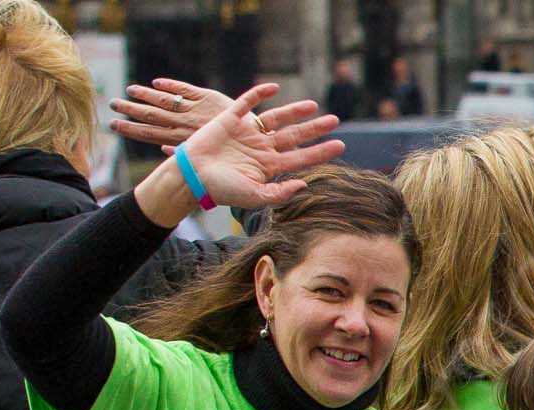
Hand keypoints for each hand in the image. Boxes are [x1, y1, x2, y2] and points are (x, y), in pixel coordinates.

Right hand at [110, 78, 231, 145]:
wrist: (255, 136)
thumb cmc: (228, 149)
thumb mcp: (203, 153)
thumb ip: (182, 150)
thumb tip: (162, 149)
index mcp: (183, 140)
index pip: (150, 134)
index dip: (131, 130)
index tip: (113, 126)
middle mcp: (186, 124)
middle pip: (152, 115)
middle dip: (131, 110)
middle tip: (112, 104)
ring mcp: (195, 109)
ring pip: (165, 100)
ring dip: (145, 95)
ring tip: (129, 91)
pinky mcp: (206, 96)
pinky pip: (184, 89)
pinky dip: (170, 85)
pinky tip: (156, 83)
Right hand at [140, 84, 341, 224]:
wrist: (192, 176)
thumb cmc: (222, 190)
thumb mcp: (254, 196)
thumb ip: (280, 193)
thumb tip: (305, 185)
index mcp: (270, 167)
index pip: (301, 157)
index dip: (321, 151)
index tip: (341, 145)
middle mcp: (262, 148)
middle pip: (294, 136)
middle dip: (314, 129)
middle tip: (335, 120)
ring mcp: (247, 133)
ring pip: (276, 119)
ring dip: (294, 111)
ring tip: (313, 105)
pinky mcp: (230, 119)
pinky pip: (247, 103)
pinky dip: (259, 94)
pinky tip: (274, 88)